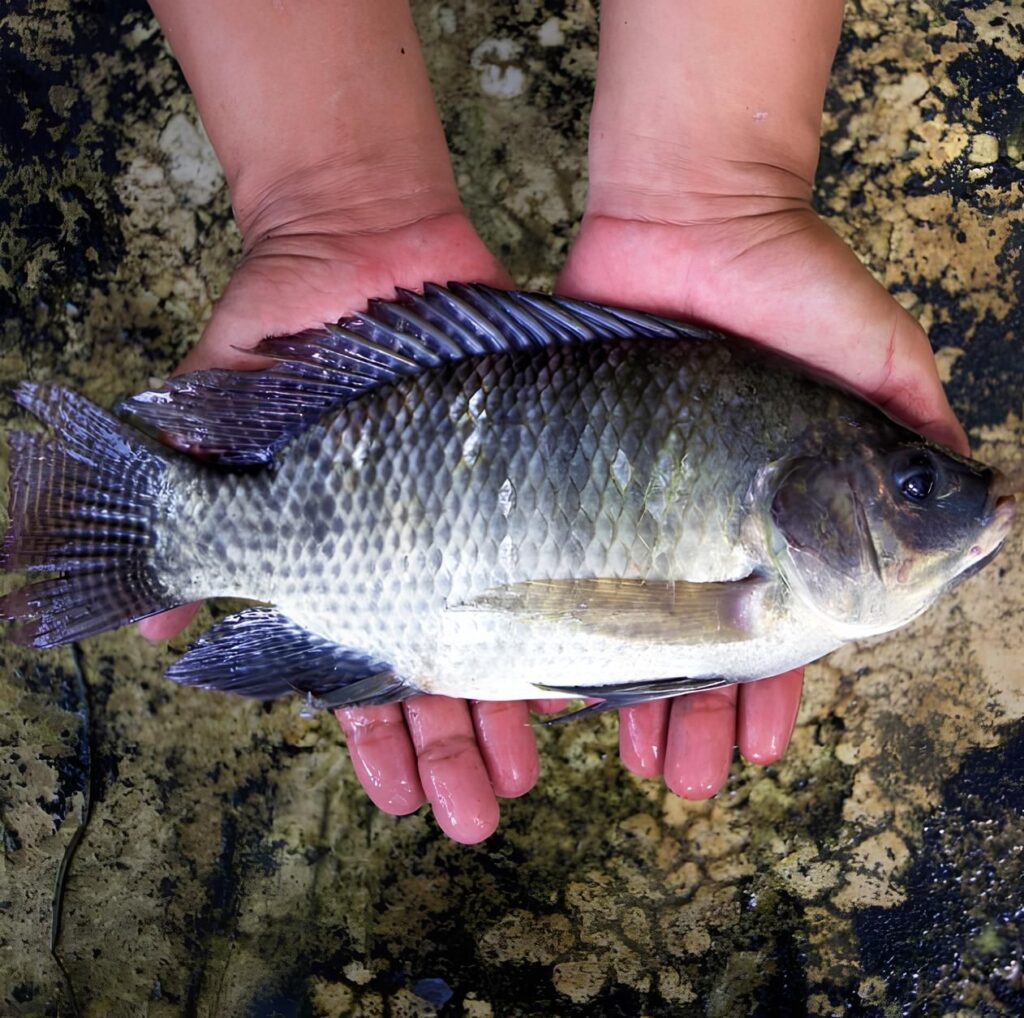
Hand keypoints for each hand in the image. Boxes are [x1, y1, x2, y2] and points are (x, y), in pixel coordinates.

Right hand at [138, 198, 555, 842]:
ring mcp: (476, 508)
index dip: (380, 740)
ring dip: (512, 709)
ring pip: (505, 626)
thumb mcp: (211, 412)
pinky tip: (588, 680)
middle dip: (453, 748)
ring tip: (530, 776)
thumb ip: (184, 506)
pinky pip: (561, 544)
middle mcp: (416, 544)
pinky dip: (573, 610)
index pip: (362, 669)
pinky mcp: (531, 463)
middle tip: (475, 817)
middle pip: (443, 670)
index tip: (400, 797)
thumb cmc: (273, 320)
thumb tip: (151, 624)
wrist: (357, 232)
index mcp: (344, 557)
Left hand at [556, 200, 966, 797]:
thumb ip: (918, 436)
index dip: (768, 689)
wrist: (691, 212)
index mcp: (777, 516)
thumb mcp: (880, 359)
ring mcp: (629, 497)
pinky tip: (550, 679)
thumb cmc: (793, 283)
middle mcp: (698, 518)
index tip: (756, 747)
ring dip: (630, 694)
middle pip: (692, 641)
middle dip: (694, 715)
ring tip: (629, 759)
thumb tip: (987, 510)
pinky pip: (554, 553)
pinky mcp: (567, 464)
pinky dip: (554, 617)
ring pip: (623, 616)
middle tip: (681, 780)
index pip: (773, 624)